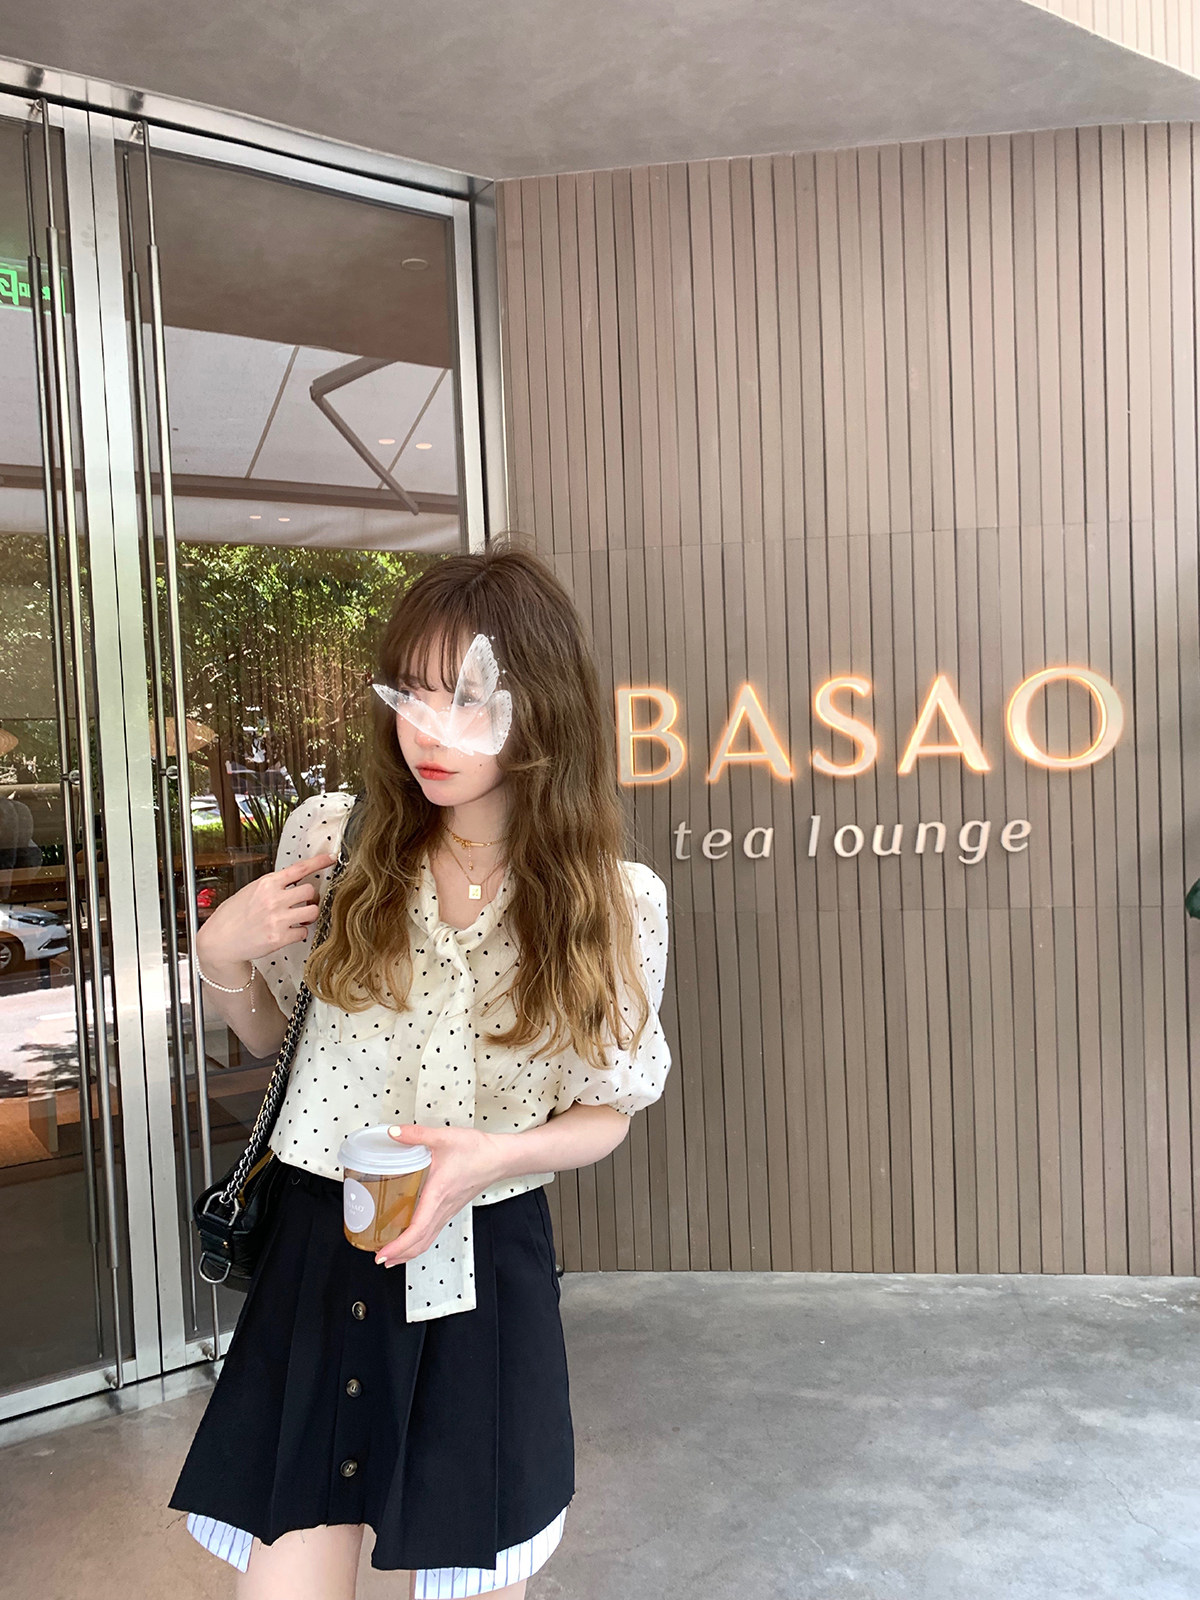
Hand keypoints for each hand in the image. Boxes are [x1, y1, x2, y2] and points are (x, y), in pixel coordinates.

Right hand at [195, 851, 339, 967]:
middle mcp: (273, 899)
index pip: (299, 868)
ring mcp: (277, 918)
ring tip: (299, 918)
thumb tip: (293, 883)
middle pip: (310, 891)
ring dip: (308, 915)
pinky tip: (289, 932)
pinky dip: (299, 933)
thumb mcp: (250, 891)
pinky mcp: (279, 937)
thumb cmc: (232, 916)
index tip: (331, 858)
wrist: (219, 940)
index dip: (319, 862)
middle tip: (304, 903)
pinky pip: (303, 932)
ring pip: (312, 911)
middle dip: (310, 897)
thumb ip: (272, 886)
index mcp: (266, 883)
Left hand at [373, 1124, 504, 1267]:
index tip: (383, 1253)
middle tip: (379, 1259)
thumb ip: (416, 1134)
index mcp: (437, 1195)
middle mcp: (443, 1208)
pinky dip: (419, 1241)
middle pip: (421, 1243)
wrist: (499, 1157)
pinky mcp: (451, 1208)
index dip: (399, 1246)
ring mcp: (448, 1211)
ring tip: (391, 1255)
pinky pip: (433, 1231)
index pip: (417, 1230)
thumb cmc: (477, 1151)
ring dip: (409, 1251)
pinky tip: (412, 1235)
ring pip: (427, 1240)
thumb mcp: (443, 1138)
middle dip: (399, 1255)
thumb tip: (393, 1132)